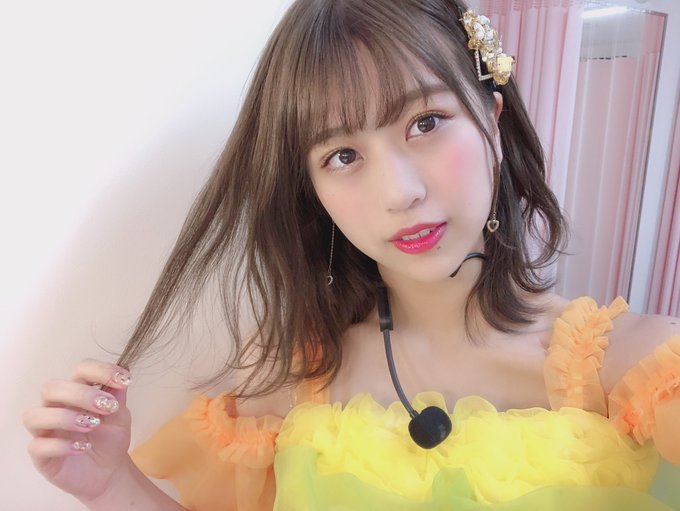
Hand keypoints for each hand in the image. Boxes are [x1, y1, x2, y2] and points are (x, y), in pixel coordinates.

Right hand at [23, 359, 132, 502]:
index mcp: (77, 392)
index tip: (124, 380)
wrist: (108, 472)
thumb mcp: (120, 416)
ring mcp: (45, 430)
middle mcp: (57, 407)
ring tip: (92, 426)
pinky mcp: (41, 454)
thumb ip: (118, 396)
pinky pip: (37, 445)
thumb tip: (123, 374)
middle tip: (107, 406)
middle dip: (81, 394)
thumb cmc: (110, 439)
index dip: (100, 370)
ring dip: (65, 417)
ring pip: (35, 415)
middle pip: (52, 388)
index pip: (80, 370)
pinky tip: (83, 447)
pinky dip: (61, 445)